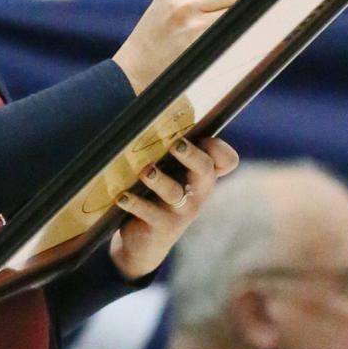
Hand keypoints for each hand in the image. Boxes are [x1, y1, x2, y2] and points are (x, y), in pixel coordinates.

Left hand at [109, 137, 238, 281]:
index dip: (219, 147)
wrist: (145, 242)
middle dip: (190, 154)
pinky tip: (121, 196)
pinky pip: (150, 213)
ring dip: (159, 179)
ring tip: (145, 171)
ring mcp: (182, 211)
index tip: (201, 136)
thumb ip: (165, 147)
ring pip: (174, 192)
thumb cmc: (156, 195)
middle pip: (205, 169)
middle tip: (174, 144)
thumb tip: (143, 106)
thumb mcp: (166, 171)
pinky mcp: (163, 227)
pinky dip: (134, 203)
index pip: (226, 159)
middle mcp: (198, 191)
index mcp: (202, 173)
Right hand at [113, 0, 244, 93]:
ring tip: (224, 33)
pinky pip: (240, 35)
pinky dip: (240, 40)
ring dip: (240, 22)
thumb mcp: (161, 8)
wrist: (134, 75)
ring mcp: (198, 27)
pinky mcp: (208, 48)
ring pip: (242, 12)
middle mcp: (185, 4)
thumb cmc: (150, 44)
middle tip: (223, 18)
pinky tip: (227, 47)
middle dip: (235, 3)